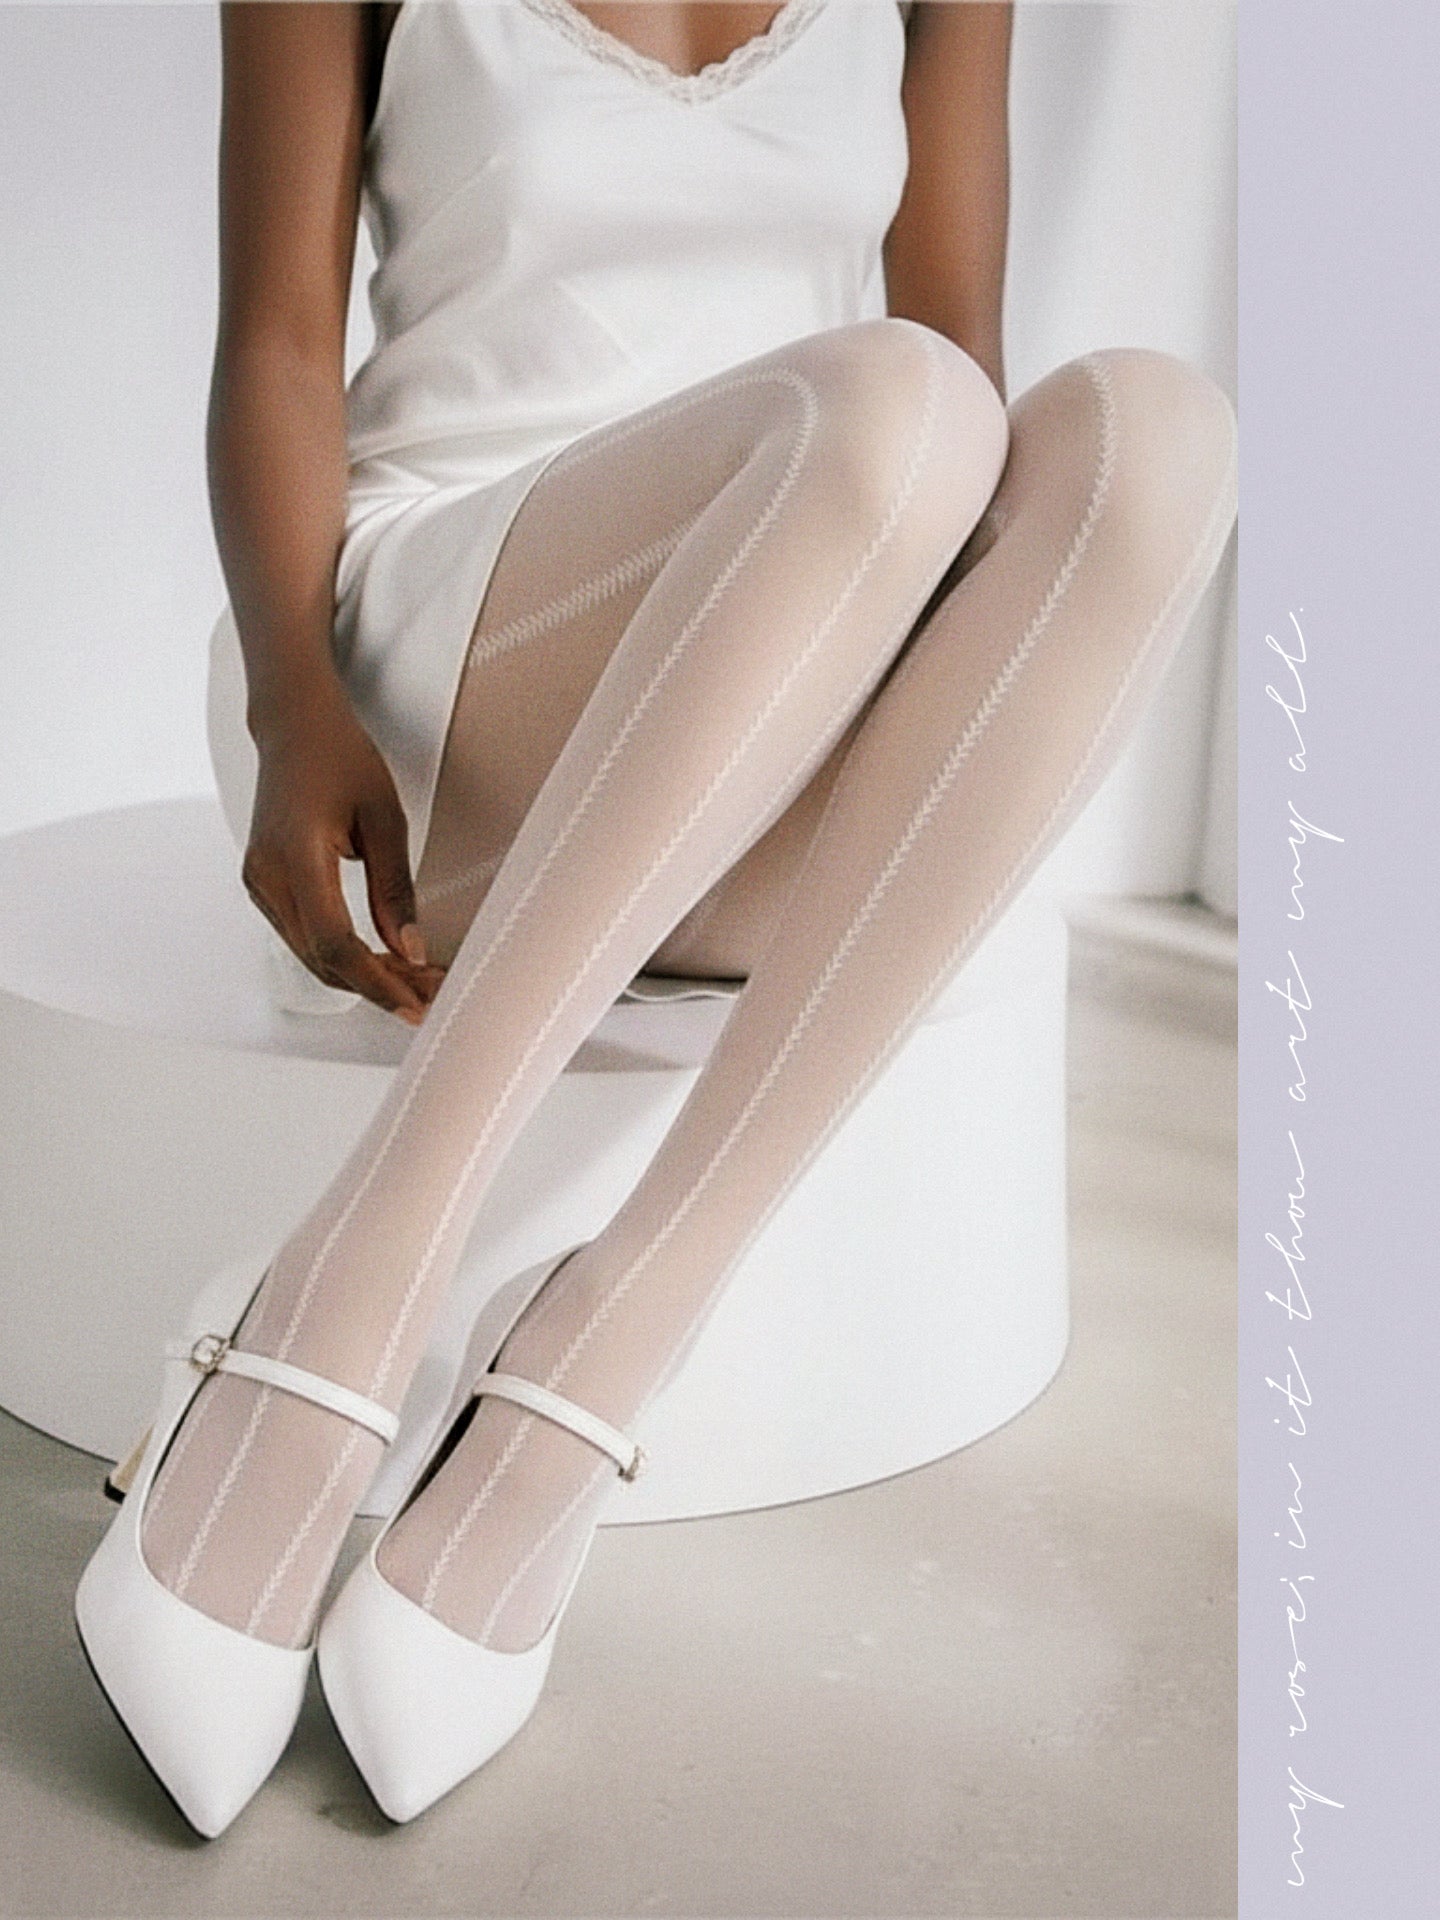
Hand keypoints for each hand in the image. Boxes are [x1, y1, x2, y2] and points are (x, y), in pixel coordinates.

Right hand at [242, 684, 446, 1022]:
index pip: (335, 942)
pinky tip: (382, 958)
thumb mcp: (385, 818)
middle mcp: (266, 875)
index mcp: (296, 855)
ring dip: (363, 975)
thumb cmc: (340, 757)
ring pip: (311, 955)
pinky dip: (343, 955)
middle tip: (431, 994)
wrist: (294, 726)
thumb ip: (395, 889)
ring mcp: (258, 883)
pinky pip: (304, 937)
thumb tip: (410, 950)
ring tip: (416, 981)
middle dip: (378, 986)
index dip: (378, 982)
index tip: (417, 1002)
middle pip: (322, 959)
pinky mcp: (264, 886)